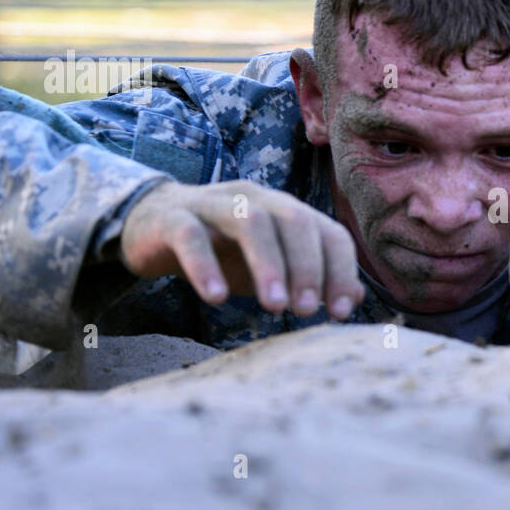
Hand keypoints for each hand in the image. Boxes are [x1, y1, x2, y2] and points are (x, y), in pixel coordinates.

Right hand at [120, 180, 363, 318]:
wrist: (153, 226)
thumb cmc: (224, 249)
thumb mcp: (273, 267)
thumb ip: (313, 278)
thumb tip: (356, 298)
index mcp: (286, 210)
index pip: (328, 231)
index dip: (340, 270)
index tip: (340, 311)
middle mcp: (256, 198)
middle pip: (294, 219)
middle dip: (307, 266)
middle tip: (307, 310)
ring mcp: (214, 204)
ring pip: (250, 221)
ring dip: (268, 264)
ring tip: (275, 307)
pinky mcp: (174, 218)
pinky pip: (192, 236)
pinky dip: (206, 266)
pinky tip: (216, 299)